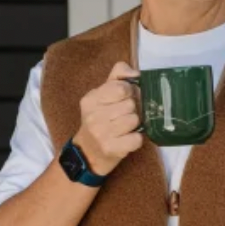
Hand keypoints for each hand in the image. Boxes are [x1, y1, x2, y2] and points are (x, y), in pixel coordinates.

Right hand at [72, 61, 143, 175]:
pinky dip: (136, 139)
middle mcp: (93, 116)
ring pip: (134, 120)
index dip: (129, 92)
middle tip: (122, 116)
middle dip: (131, 110)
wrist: (87, 152)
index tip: (124, 98)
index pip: (121, 88)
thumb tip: (136, 73)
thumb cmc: (99, 120)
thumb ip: (118, 76)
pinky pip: (137, 138)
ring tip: (124, 128)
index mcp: (91, 99)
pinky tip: (126, 139)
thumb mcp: (102, 94)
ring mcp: (101, 134)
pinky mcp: (111, 149)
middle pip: (130, 105)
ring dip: (134, 125)